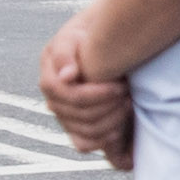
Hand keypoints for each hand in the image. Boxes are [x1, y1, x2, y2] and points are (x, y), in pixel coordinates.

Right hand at [36, 23, 132, 168]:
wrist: (98, 43)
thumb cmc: (87, 36)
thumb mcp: (73, 35)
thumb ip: (65, 53)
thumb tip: (67, 76)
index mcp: (50, 77)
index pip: (68, 95)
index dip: (96, 95)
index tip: (121, 86)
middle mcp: (54, 100)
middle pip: (79, 116)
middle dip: (108, 107)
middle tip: (129, 94)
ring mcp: (64, 117)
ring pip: (84, 132)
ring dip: (111, 122)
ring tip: (129, 105)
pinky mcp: (75, 129)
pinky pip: (83, 144)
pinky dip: (103, 140)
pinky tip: (120, 128)